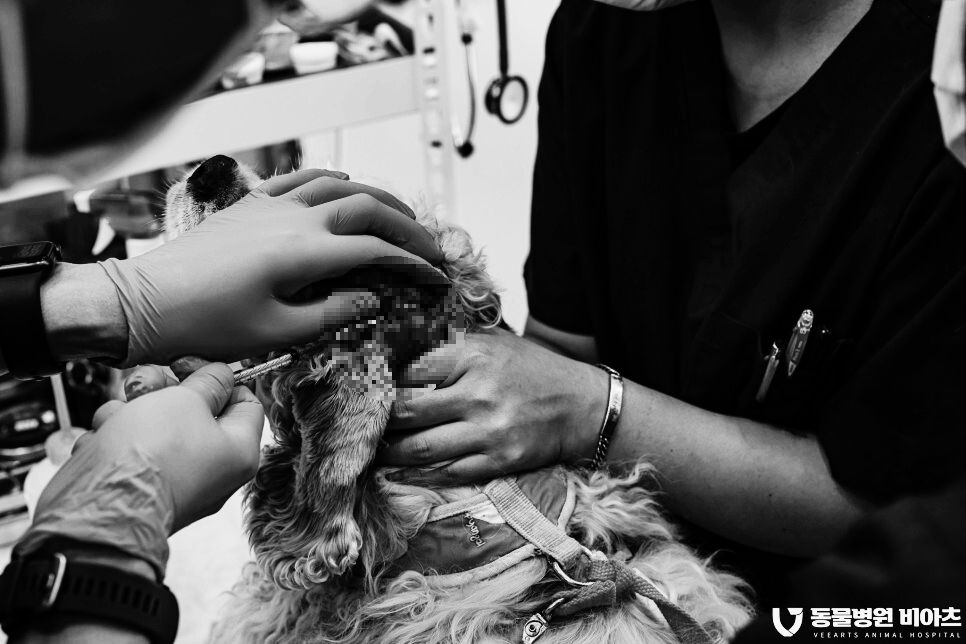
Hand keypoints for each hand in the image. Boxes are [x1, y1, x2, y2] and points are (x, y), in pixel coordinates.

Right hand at [93, 361, 263, 532]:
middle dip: (166, 391)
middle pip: (197, 412)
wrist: (100, 508)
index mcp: (239, 452)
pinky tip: (104, 442)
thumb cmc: (152, 455)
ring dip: (132, 412)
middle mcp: (213, 471)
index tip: (191, 368)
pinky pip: (132, 451)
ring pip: (157, 427)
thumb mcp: (188, 399)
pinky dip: (115, 441)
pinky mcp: (141, 488)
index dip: (220, 379)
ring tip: (119, 418)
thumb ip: (208, 382)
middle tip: (145, 385)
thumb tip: (220, 375)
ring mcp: (176, 481)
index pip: (246, 403)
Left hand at [99, 169, 444, 366]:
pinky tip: (343, 182)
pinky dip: (329, 177)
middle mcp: (293, 219)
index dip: (411, 259)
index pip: (375, 247)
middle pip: (367, 206)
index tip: (434, 271)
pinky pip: (299, 178)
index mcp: (304, 252)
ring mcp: (271, 206)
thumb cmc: (205, 322)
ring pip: (338, 185)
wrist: (145, 303)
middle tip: (429, 243)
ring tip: (399, 212)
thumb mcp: (275, 329)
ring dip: (375, 195)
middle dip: (405, 223)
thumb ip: (331, 313)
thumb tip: (370, 300)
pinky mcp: (251, 205)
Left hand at [380, 328, 608, 482]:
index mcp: (472, 355)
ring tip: (373, 451)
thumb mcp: (493, 342)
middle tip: (358, 426)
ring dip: (389, 454)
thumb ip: (448, 344)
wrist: (583, 406)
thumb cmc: (532, 371)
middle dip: (376, 423)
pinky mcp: (500, 461)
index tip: (361, 391)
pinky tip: (403, 471)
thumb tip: (392, 346)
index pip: (406, 370)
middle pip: (405, 412)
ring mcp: (489, 431)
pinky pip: (447, 472)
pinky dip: (420, 474)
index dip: (378, 383)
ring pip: (419, 449)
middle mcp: (478, 393)